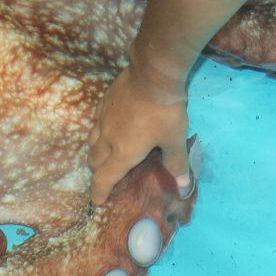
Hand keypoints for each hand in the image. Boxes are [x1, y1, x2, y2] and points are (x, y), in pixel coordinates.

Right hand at [88, 66, 191, 205]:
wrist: (152, 73)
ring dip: (96, 152)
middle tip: (107, 176)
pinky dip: (99, 130)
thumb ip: (176, 164)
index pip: (104, 178)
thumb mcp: (174, 139)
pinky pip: (96, 122)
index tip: (96, 201)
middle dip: (98, 172)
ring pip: (91, 140)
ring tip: (104, 153)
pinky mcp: (104, 102)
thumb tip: (183, 187)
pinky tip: (109, 125)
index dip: (99, 192)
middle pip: (94, 161)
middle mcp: (107, 138)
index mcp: (122, 153)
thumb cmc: (164, 112)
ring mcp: (103, 118)